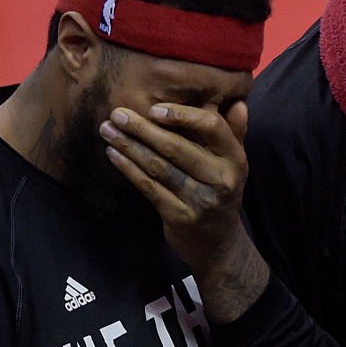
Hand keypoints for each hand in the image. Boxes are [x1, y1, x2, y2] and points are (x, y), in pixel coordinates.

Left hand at [99, 102, 268, 322]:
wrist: (219, 245)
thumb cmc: (221, 193)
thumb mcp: (234, 164)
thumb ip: (235, 132)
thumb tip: (238, 102)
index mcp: (236, 159)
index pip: (212, 127)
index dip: (183, 115)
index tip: (154, 108)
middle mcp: (221, 178)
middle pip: (177, 147)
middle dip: (143, 128)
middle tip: (117, 113)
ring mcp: (200, 200)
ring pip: (159, 167)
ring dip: (130, 146)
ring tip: (108, 130)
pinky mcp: (180, 216)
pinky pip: (149, 188)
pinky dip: (129, 169)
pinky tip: (113, 155)